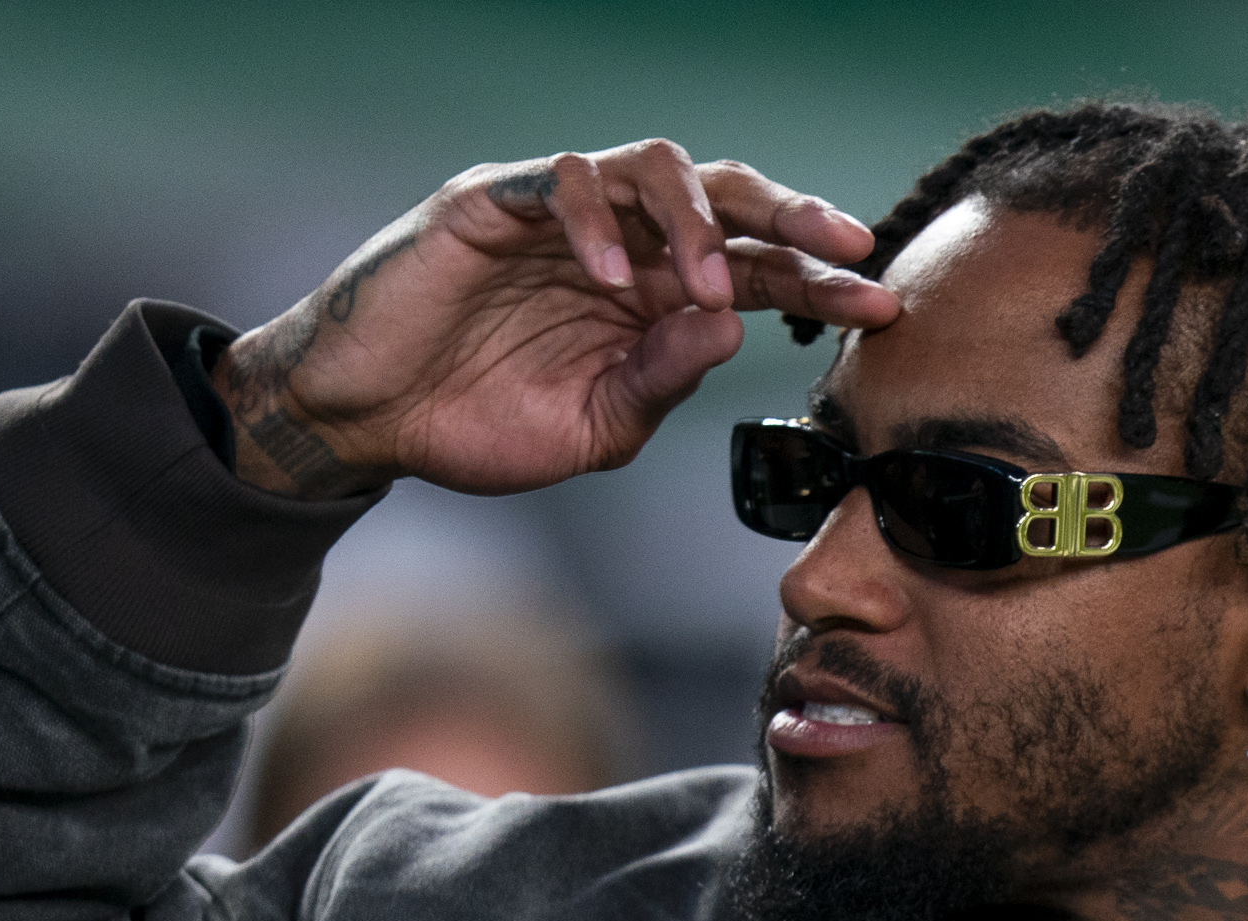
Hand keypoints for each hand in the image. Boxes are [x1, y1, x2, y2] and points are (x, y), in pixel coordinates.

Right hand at [211, 141, 899, 499]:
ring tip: (709, 280)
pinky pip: (562, 179)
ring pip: (654, 166)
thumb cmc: (478, 421)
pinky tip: (610, 276)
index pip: (754, 269)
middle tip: (845, 248)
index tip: (880, 305)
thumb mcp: (595, 427)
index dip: (817, 281)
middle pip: (726, 195)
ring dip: (698, 217)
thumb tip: (733, 325)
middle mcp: (619, 242)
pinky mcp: (492, 202)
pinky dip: (597, 220)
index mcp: (651, 295)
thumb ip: (663, 379)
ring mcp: (558, 215)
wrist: (368, 420)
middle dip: (793, 216)